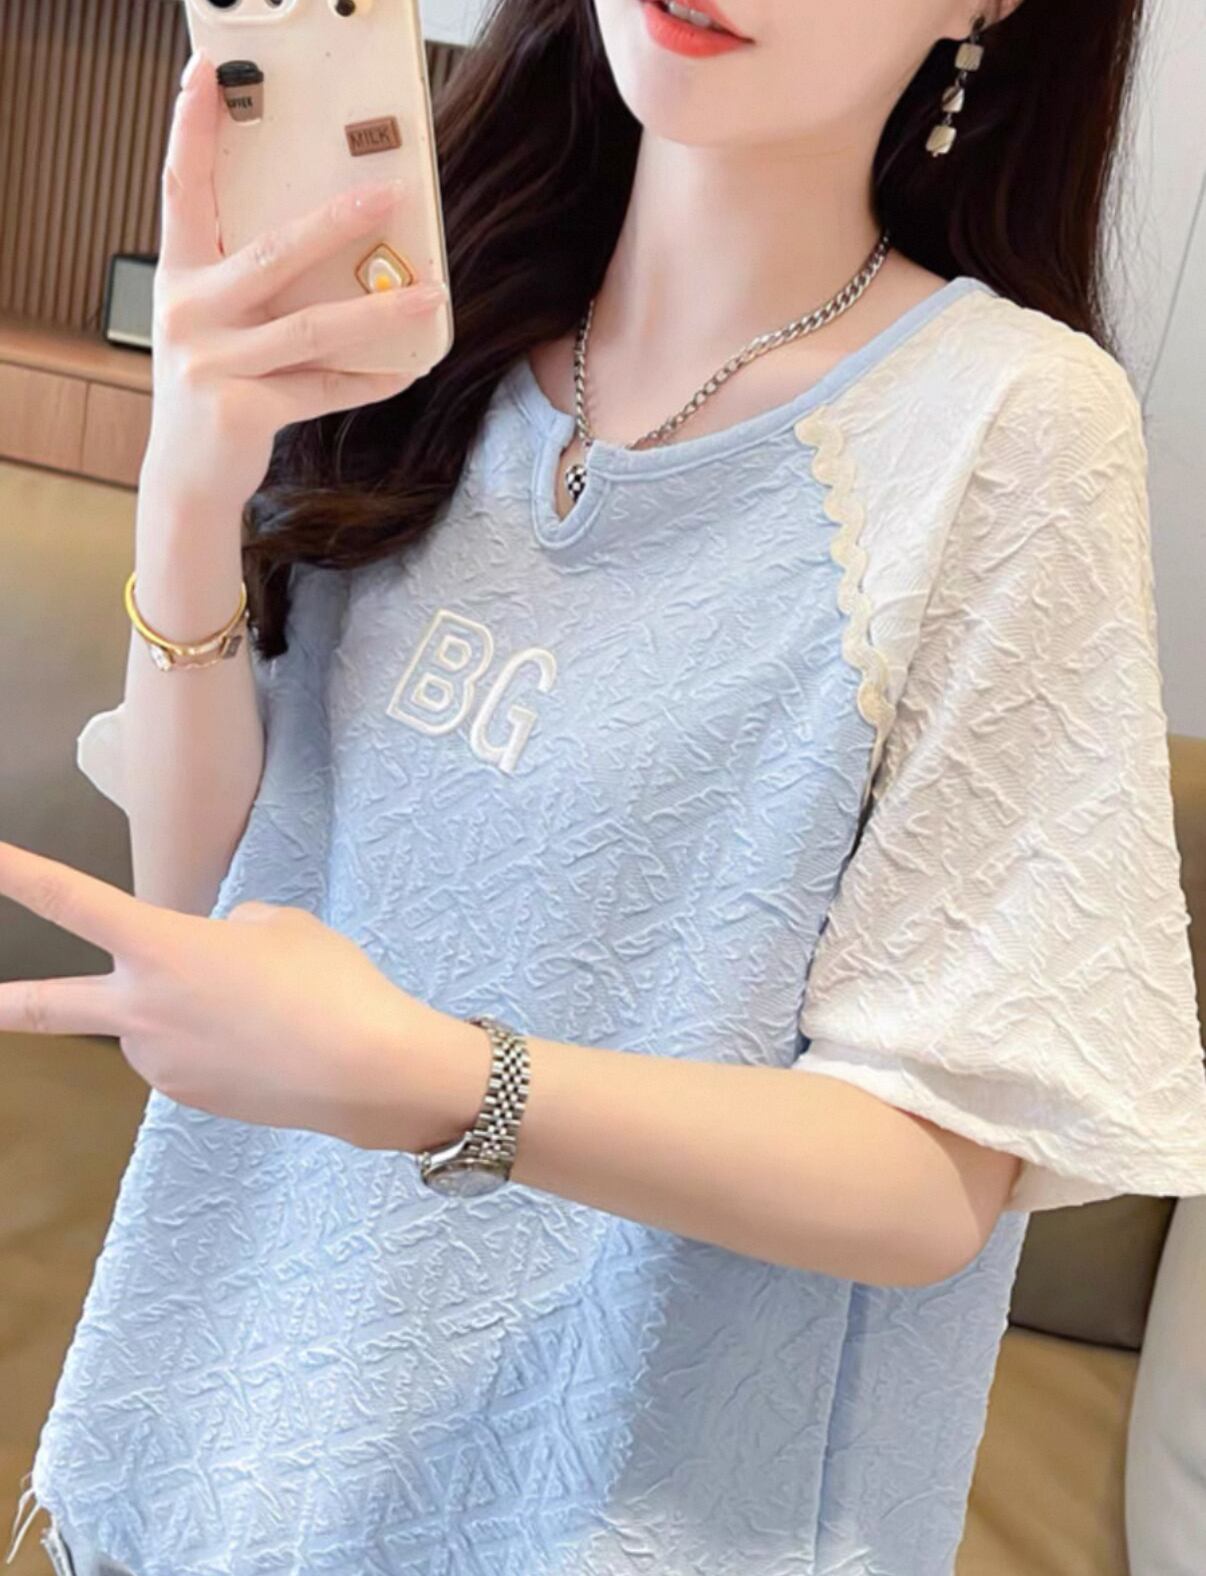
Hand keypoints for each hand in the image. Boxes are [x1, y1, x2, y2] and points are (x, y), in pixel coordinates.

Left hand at [0, 839, 455, 1150]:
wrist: (365, 1069)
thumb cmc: (328, 983)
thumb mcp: (282, 924)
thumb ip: (228, 928)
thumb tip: (211, 950)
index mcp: (160, 947)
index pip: (70, 900)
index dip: (17, 875)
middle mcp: (142, 1008)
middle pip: (48, 1008)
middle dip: (2, 1006)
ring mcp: (159, 1060)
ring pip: (149, 1024)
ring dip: (180, 1012)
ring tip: (259, 1011)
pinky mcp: (186, 1096)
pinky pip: (183, 1055)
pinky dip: (211, 1043)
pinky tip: (264, 1042)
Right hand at [144, 47, 446, 514]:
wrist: (187, 475)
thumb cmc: (212, 384)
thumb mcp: (213, 321)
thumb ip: (249, 280)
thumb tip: (333, 234)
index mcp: (178, 276)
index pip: (181, 186)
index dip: (192, 128)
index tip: (207, 72)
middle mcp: (189, 313)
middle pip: (272, 253)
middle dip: (334, 223)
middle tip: (389, 197)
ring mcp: (214, 364)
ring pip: (311, 328)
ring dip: (379, 311)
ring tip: (432, 295)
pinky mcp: (243, 411)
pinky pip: (323, 388)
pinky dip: (369, 380)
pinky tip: (407, 370)